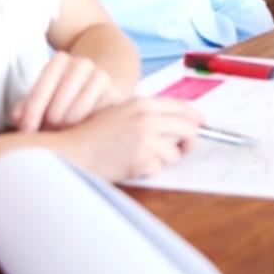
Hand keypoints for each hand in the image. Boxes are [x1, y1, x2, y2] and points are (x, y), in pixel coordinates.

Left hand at [13, 52, 126, 132]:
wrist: (102, 84)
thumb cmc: (64, 94)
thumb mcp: (44, 94)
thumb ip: (28, 106)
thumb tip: (18, 118)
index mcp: (60, 60)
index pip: (40, 91)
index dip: (32, 114)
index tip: (27, 131)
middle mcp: (82, 64)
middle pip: (57, 106)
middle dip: (49, 125)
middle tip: (48, 133)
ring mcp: (101, 77)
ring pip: (76, 114)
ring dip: (66, 129)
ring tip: (62, 133)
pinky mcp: (116, 93)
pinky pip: (95, 119)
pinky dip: (85, 128)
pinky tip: (81, 130)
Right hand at [53, 98, 201, 181]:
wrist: (73, 151)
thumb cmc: (93, 133)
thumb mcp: (121, 111)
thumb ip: (147, 112)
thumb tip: (177, 120)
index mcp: (142, 103)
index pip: (181, 107)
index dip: (194, 117)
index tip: (200, 124)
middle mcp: (147, 119)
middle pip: (188, 130)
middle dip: (189, 141)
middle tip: (184, 147)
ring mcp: (145, 140)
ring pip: (174, 153)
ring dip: (163, 159)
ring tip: (143, 157)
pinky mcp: (141, 160)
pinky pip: (157, 168)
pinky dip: (147, 170)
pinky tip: (131, 164)